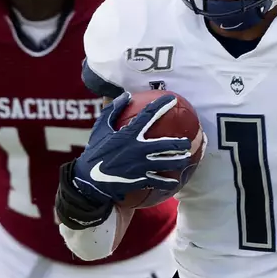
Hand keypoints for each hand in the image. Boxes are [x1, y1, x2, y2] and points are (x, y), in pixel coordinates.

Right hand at [71, 93, 193, 202]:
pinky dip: (168, 181)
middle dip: (179, 143)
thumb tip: (126, 95)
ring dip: (179, 160)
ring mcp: (141, 165)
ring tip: (186, 158)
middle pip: (165, 144)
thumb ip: (113, 110)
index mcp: (129, 134)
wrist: (89, 179)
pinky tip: (175, 181)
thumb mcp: (101, 128)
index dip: (162, 106)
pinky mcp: (140, 179)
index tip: (172, 99)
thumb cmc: (95, 151)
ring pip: (166, 162)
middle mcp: (138, 149)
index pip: (149, 116)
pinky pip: (158, 181)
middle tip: (187, 141)